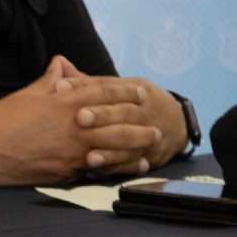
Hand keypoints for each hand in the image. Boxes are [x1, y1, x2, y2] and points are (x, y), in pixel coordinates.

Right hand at [0, 56, 161, 185]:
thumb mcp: (25, 95)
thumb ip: (49, 81)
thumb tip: (61, 65)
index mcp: (63, 103)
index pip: (104, 93)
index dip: (125, 92)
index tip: (140, 93)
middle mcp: (73, 127)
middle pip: (118, 123)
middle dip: (140, 123)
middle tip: (156, 125)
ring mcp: (72, 152)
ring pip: (115, 148)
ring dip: (137, 146)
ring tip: (151, 145)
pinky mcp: (66, 172)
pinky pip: (100, 169)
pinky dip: (119, 167)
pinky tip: (131, 166)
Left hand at [50, 66, 189, 170]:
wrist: (177, 123)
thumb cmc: (135, 102)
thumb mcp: (119, 87)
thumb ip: (87, 81)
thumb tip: (59, 64)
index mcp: (136, 90)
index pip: (110, 87)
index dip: (85, 86)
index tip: (62, 88)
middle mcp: (145, 111)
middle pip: (124, 112)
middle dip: (103, 115)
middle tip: (80, 119)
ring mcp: (151, 134)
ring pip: (132, 142)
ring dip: (110, 151)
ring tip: (89, 157)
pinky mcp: (152, 156)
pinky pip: (134, 164)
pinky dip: (115, 168)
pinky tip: (97, 171)